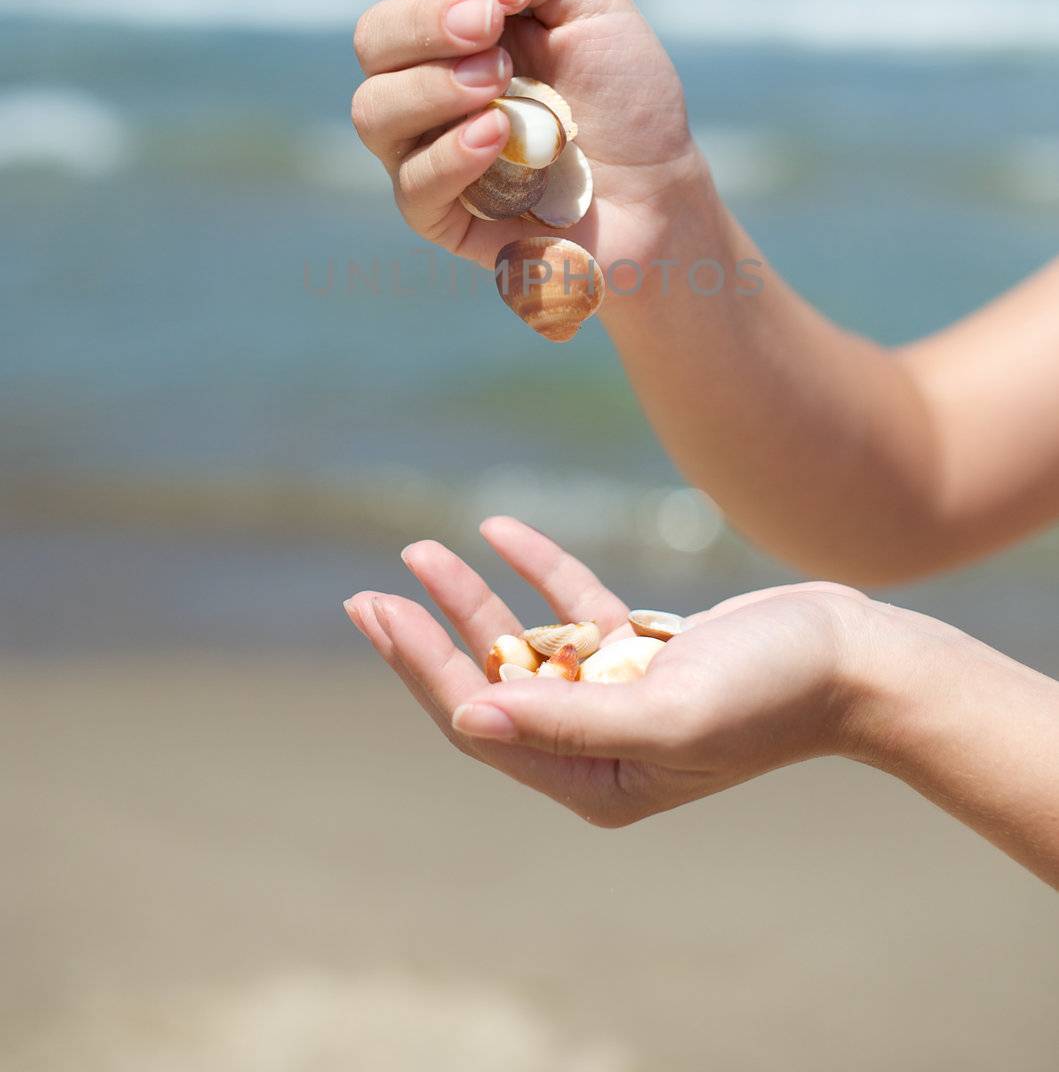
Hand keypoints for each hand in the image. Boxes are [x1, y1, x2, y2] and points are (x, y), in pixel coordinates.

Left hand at [345, 516, 878, 827]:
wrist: (855, 659)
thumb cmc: (770, 693)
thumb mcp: (665, 714)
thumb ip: (565, 721)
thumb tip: (467, 721)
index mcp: (593, 779)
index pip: (481, 719)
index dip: (421, 666)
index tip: (375, 610)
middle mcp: (597, 745)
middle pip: (490, 683)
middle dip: (428, 637)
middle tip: (366, 595)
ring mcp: (620, 696)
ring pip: (524, 642)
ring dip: (474, 597)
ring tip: (421, 550)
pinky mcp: (646, 652)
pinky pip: (573, 609)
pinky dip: (538, 570)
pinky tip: (498, 530)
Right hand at [351, 0, 701, 269]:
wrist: (663, 193)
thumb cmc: (629, 98)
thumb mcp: (589, 3)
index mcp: (458, 24)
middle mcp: (428, 81)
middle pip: (372, 36)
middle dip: (429, 22)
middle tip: (493, 31)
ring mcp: (428, 148)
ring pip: (373, 108)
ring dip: (432, 86)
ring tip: (499, 86)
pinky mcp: (442, 214)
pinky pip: (410, 183)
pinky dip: (449, 152)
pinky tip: (498, 136)